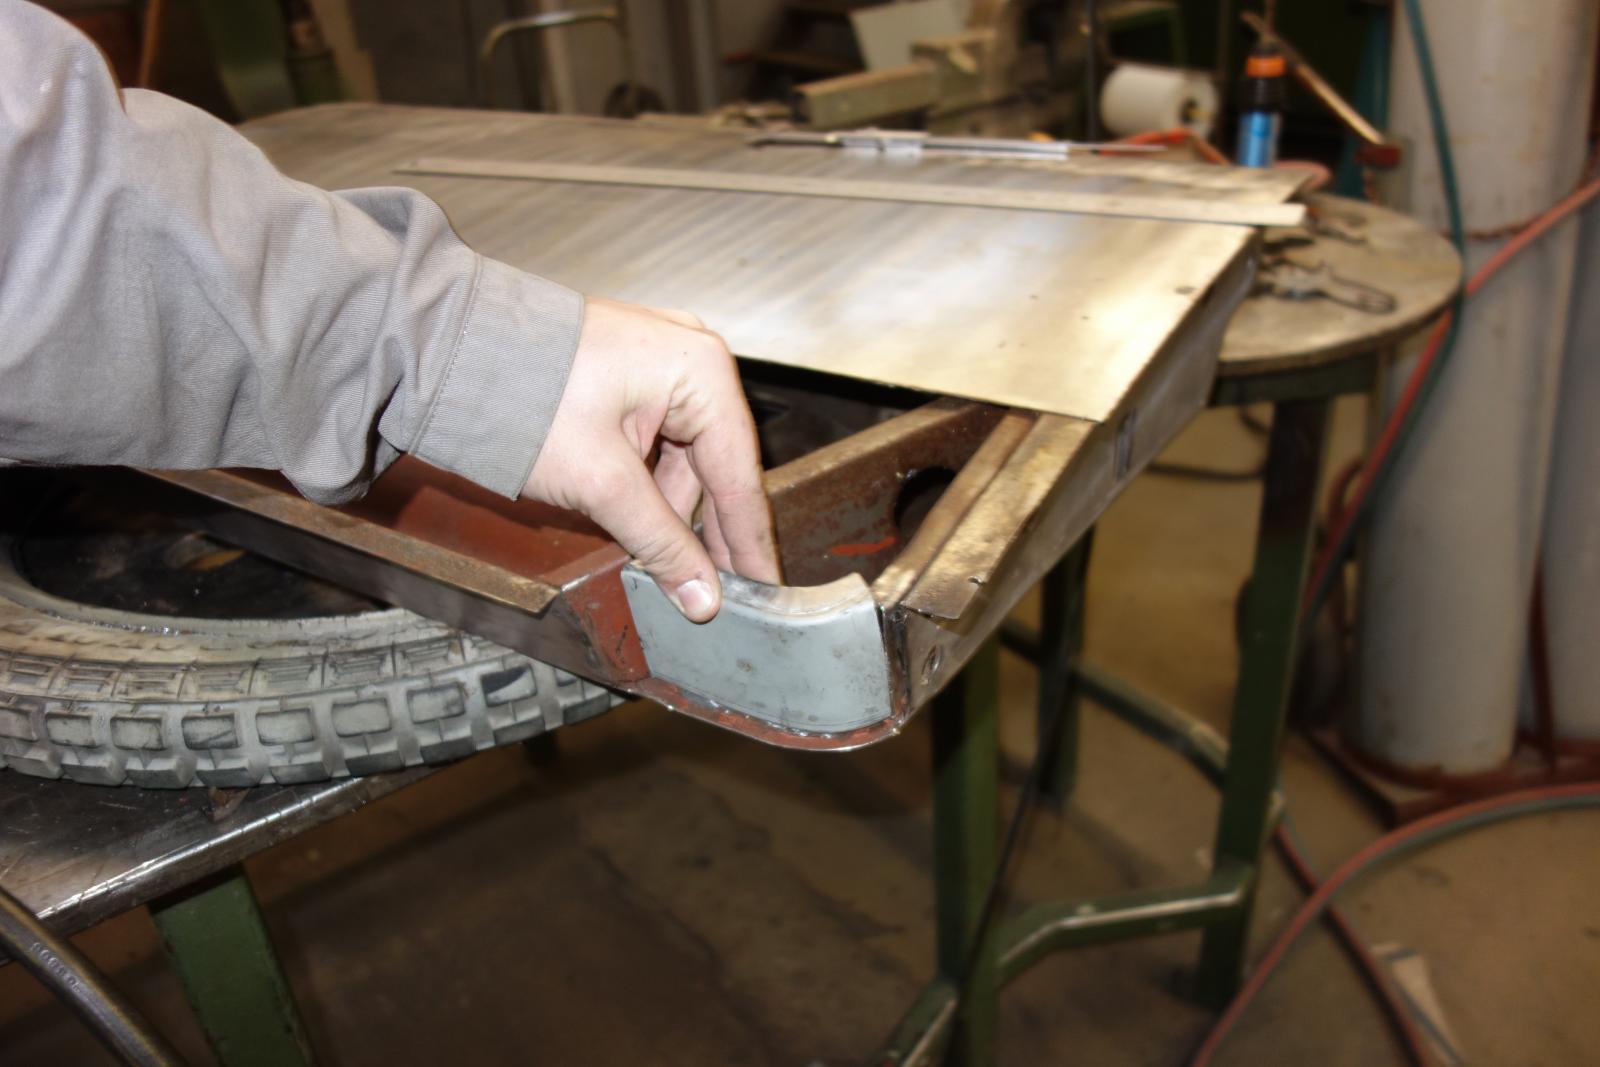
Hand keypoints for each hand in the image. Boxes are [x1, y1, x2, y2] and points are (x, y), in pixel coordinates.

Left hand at [523, 297, 780, 621]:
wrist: (447, 350)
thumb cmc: (521, 394)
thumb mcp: (601, 482)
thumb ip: (660, 542)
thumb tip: (701, 595)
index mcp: (700, 370)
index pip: (739, 474)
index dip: (750, 541)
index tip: (763, 587)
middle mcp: (690, 358)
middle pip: (715, 466)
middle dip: (707, 531)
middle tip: (713, 591)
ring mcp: (658, 363)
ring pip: (683, 459)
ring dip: (672, 512)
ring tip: (665, 566)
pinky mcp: (627, 376)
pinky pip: (656, 442)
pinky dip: (648, 486)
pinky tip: (640, 527)